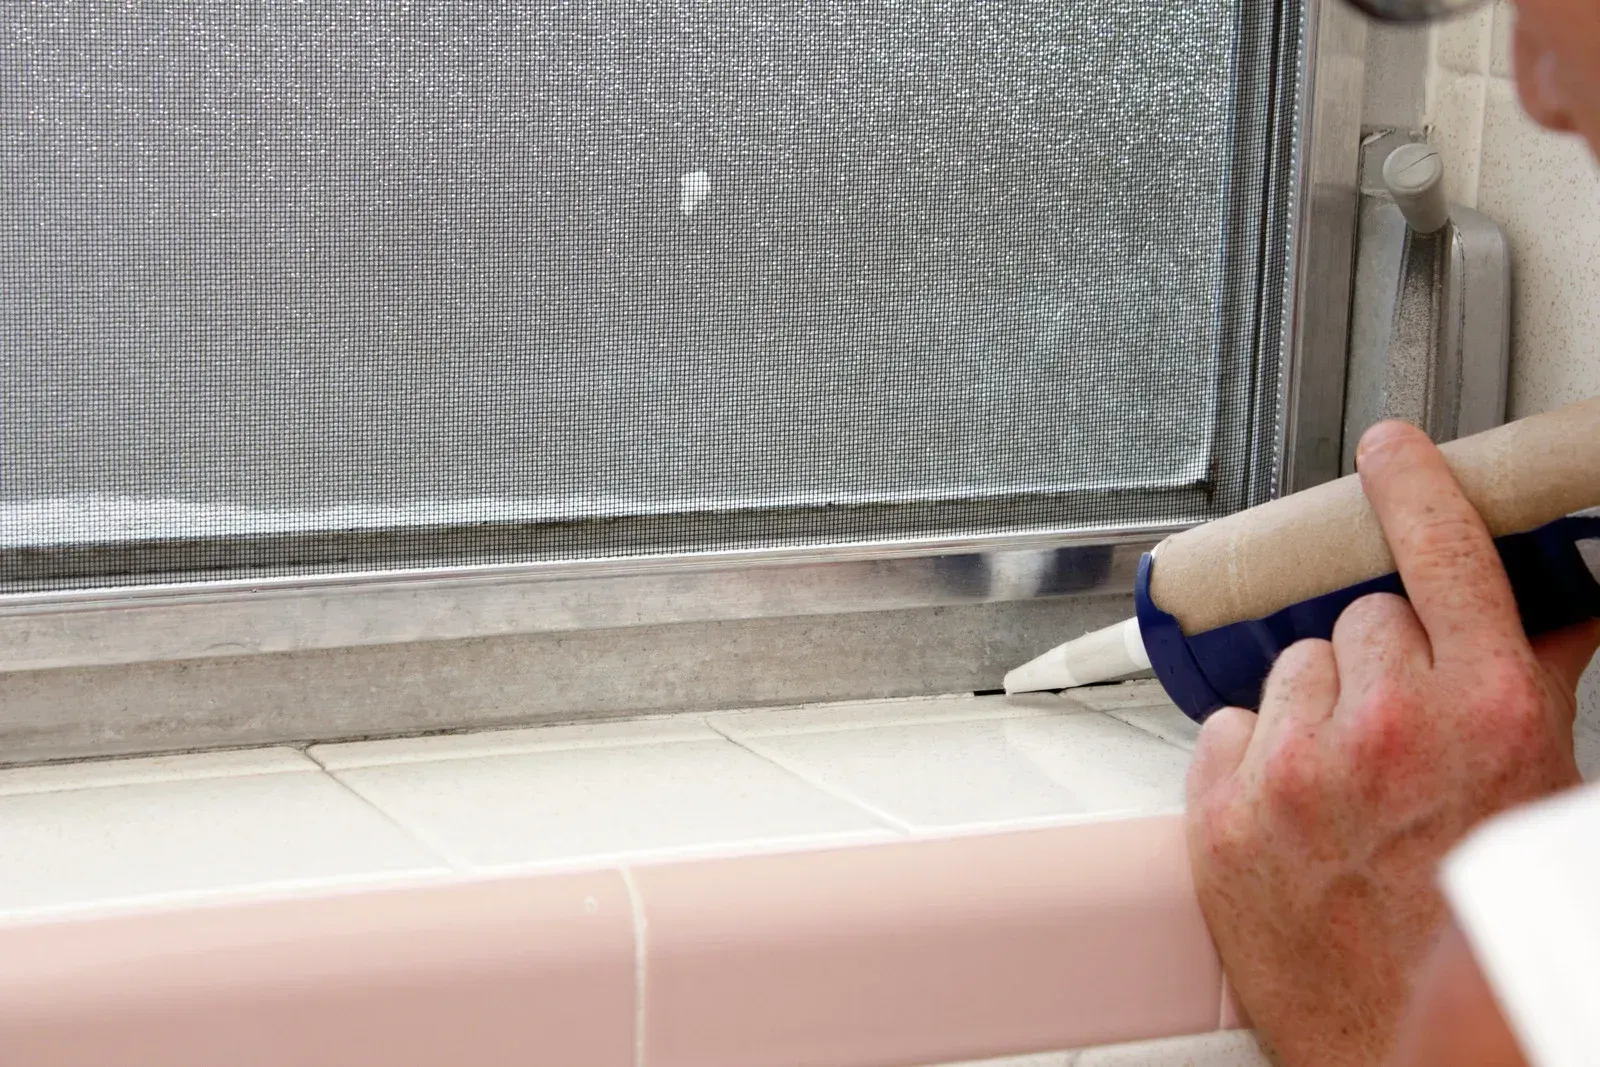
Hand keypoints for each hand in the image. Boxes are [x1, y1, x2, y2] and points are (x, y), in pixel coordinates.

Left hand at [1184, 421, 1599, 1066]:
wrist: (1412, 1045)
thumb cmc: (1482, 927)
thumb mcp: (1542, 791)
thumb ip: (1536, 685)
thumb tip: (1548, 611)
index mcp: (1483, 715)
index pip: (1439, 552)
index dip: (1413, 486)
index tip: (1389, 449)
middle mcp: (1383, 731)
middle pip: (1361, 619)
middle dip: (1385, 658)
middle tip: (1404, 728)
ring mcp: (1293, 773)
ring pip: (1291, 668)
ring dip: (1319, 705)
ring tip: (1352, 782)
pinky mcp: (1221, 815)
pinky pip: (1229, 726)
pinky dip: (1258, 752)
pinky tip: (1296, 807)